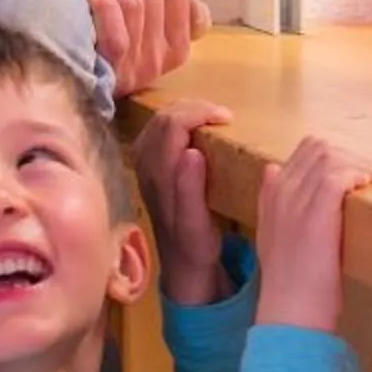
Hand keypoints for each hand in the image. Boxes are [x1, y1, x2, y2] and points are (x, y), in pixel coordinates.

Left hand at [72, 0, 204, 98]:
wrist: (76, 99)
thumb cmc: (108, 52)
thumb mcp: (142, 31)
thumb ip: (160, 3)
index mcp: (181, 37)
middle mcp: (167, 52)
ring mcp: (143, 65)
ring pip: (133, 0)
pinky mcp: (116, 74)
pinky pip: (116, 31)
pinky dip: (103, 1)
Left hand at [132, 101, 233, 305]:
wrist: (180, 263)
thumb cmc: (195, 244)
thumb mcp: (197, 224)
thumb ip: (190, 189)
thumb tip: (191, 151)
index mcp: (159, 175)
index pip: (172, 125)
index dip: (200, 113)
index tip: (228, 119)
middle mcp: (145, 166)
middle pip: (163, 117)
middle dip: (194, 108)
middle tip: (223, 117)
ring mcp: (143, 165)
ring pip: (158, 121)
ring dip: (185, 112)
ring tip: (212, 119)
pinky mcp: (148, 167)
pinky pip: (158, 130)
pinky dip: (178, 121)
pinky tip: (195, 129)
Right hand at [252, 135, 371, 332]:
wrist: (290, 312)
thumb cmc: (291, 285)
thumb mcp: (273, 238)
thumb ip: (277, 207)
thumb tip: (276, 174)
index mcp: (270, 195)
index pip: (302, 153)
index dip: (332, 156)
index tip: (352, 172)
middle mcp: (280, 191)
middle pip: (318, 148)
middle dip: (349, 155)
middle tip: (370, 173)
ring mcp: (296, 200)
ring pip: (330, 156)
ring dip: (359, 163)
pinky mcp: (316, 213)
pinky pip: (338, 175)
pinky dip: (357, 174)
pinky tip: (368, 186)